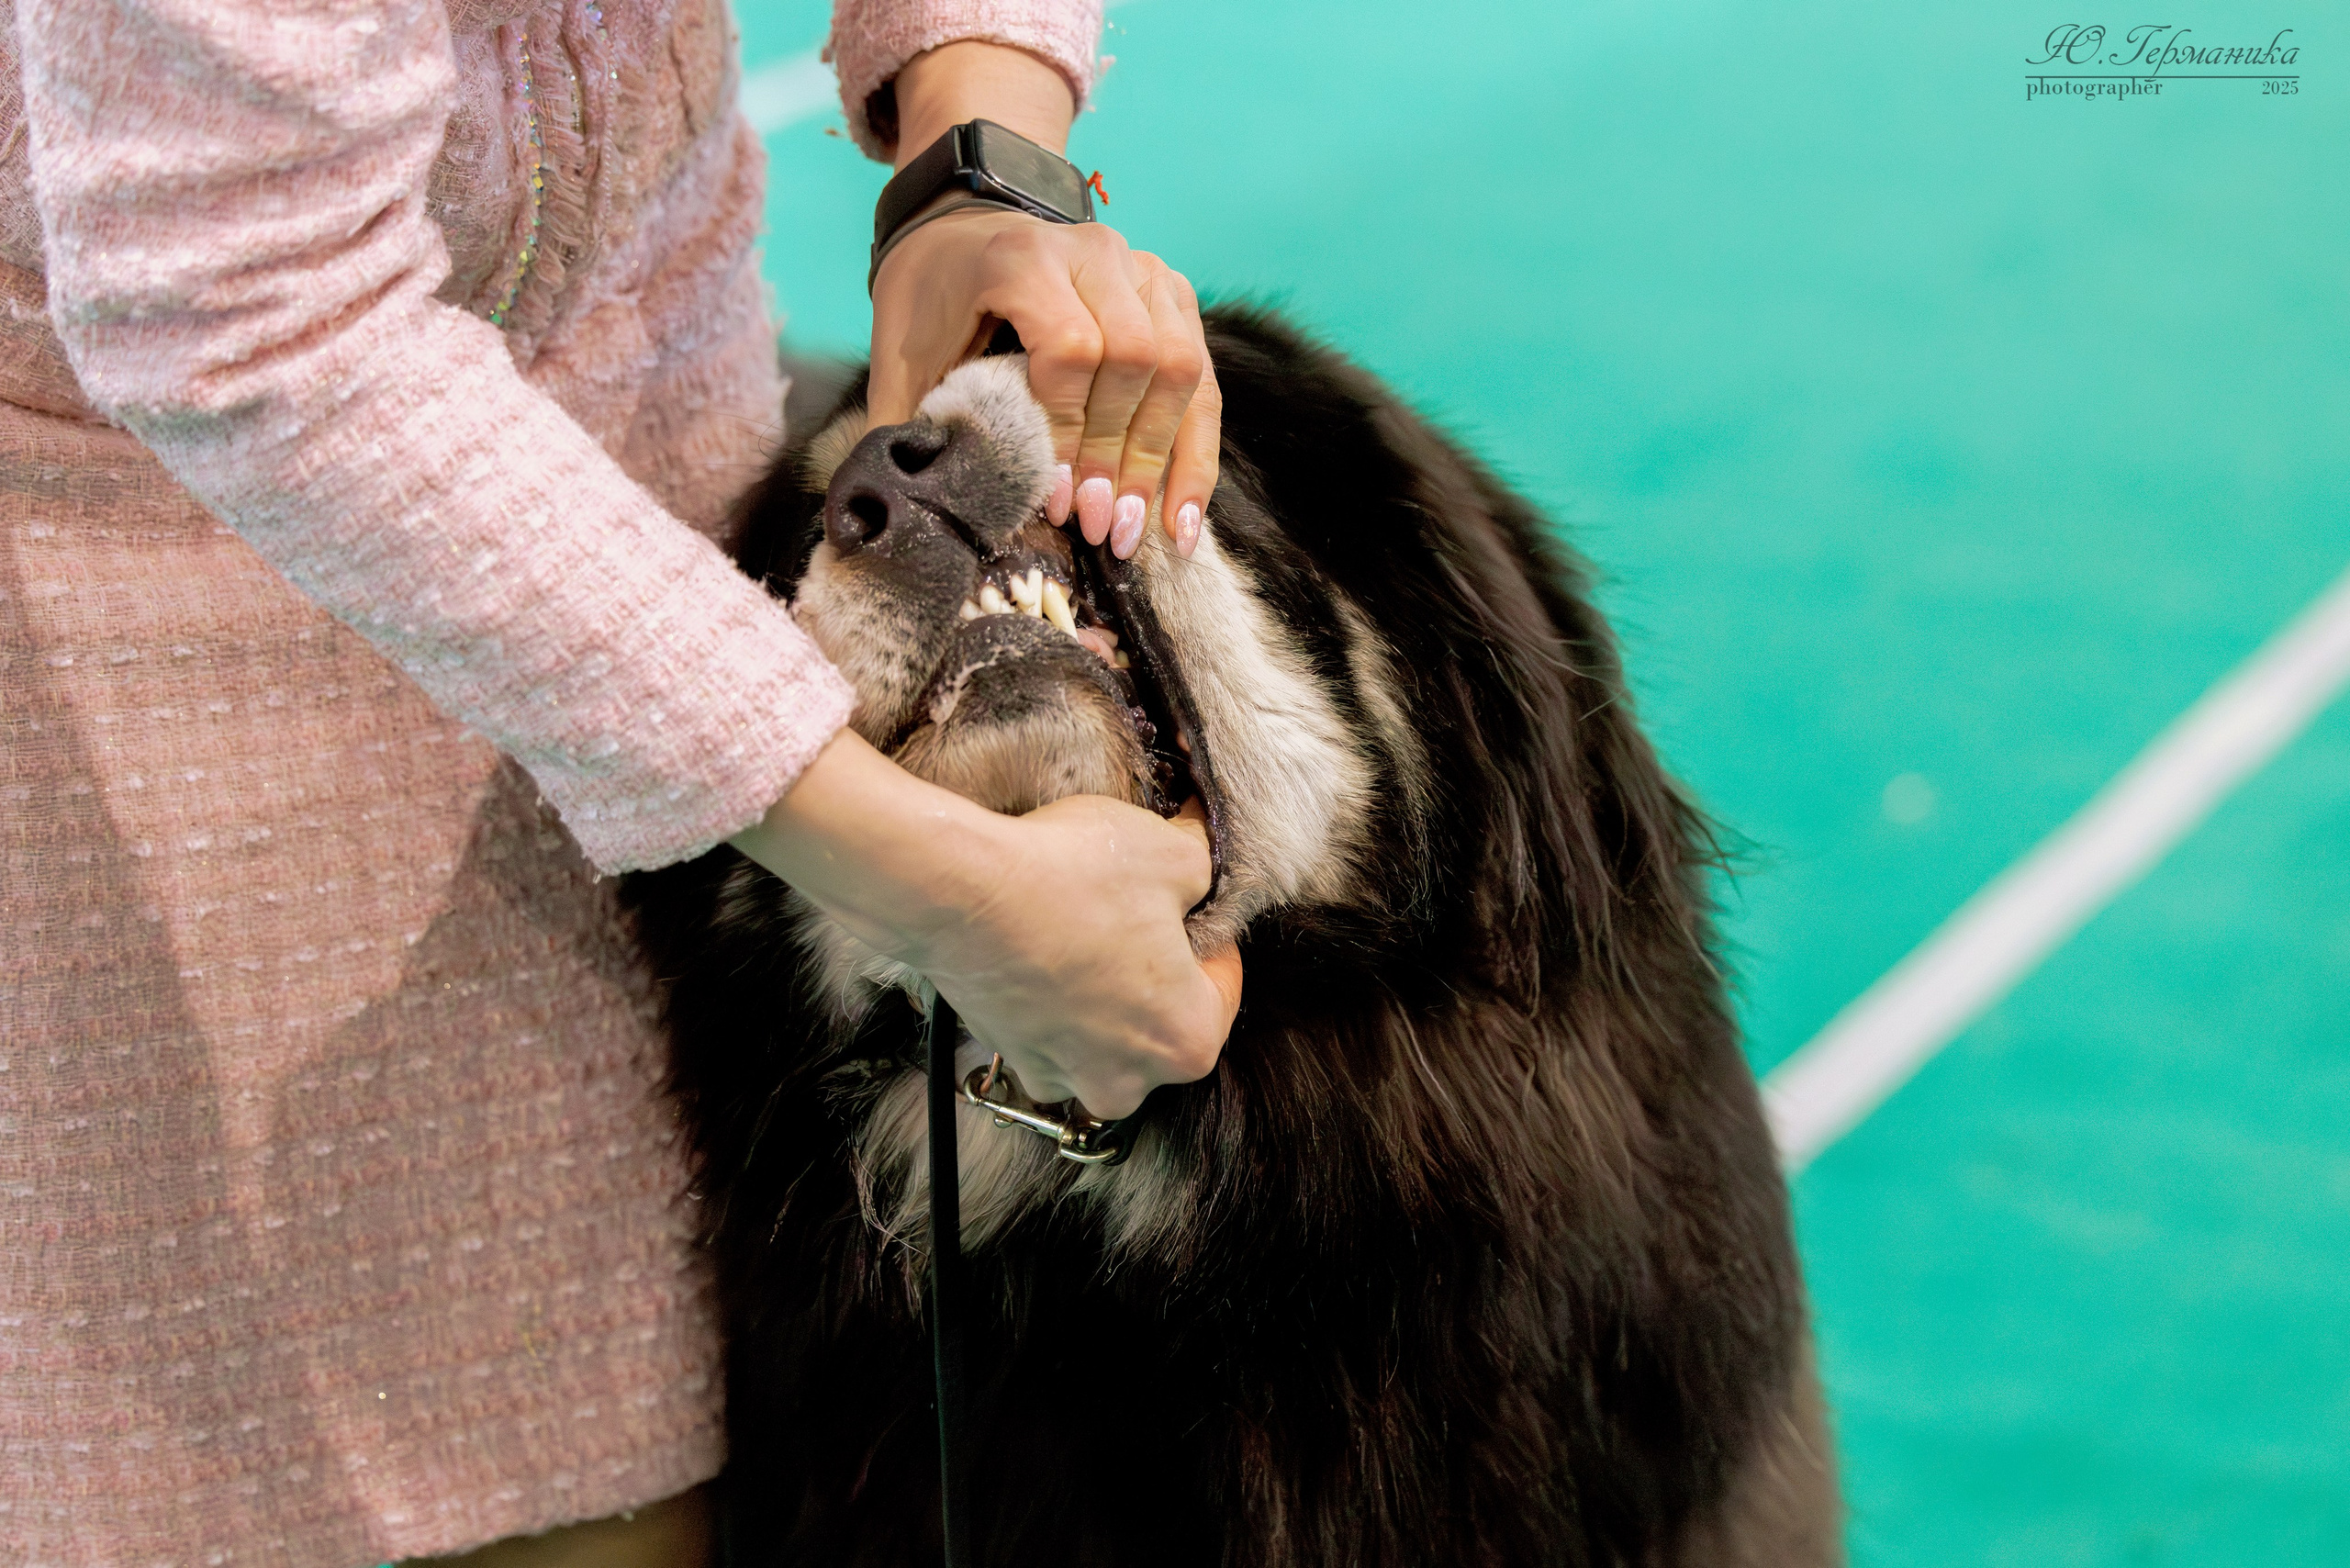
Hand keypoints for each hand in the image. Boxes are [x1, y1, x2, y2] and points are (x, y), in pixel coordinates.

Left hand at [865, 42, 1220, 558]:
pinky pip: (1201, 380)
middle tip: (1098, 530)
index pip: (1072, 348)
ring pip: (1181, 369)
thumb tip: (920, 513)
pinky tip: (1180, 516)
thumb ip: (911, 424)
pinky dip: (1194, 452)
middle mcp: (1095, 252)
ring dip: (1161, 461)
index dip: (1069, 433)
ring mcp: (1144, 270)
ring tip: (1135, 532)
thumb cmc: (930, 301)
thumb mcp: (902, 356)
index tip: (1058, 501)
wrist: (961, 233)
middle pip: (1136, 358)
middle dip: (1119, 457)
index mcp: (1023, 257)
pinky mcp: (1173, 296)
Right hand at [923, 794, 1242, 1116]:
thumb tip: (1205, 852)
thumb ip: (1207, 863)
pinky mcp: (1014, 1059)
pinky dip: (1053, 1000)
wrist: (959, 893)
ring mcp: (1064, 1076)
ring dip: (1104, 989)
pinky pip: (1053, 1035)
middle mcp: (1130, 1080)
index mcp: (1188, 1040)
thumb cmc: (1071, 879)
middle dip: (1156, 967)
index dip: (1207, 930)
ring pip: (1107, 1034)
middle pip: (1164, 1017)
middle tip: (1133, 910)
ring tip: (1085, 928)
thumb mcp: (1169, 852)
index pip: (1224, 982)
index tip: (1184, 898)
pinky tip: (1043, 951)